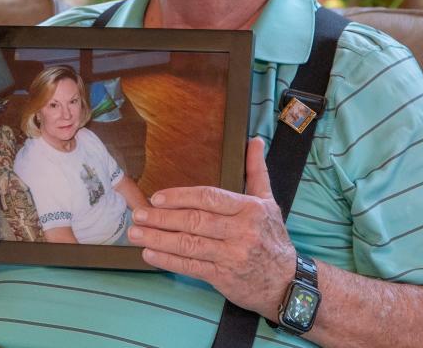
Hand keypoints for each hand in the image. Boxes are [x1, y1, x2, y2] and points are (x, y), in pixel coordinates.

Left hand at [128, 138, 296, 318]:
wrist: (285, 282)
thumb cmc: (273, 238)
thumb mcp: (269, 202)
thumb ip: (256, 171)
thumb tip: (254, 140)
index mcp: (249, 209)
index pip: (209, 198)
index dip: (181, 196)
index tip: (157, 197)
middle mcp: (240, 231)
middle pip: (195, 221)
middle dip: (162, 218)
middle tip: (138, 214)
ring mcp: (231, 255)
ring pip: (189, 244)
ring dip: (158, 239)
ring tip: (136, 233)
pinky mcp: (223, 277)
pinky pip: (191, 266)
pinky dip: (168, 261)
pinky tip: (150, 254)